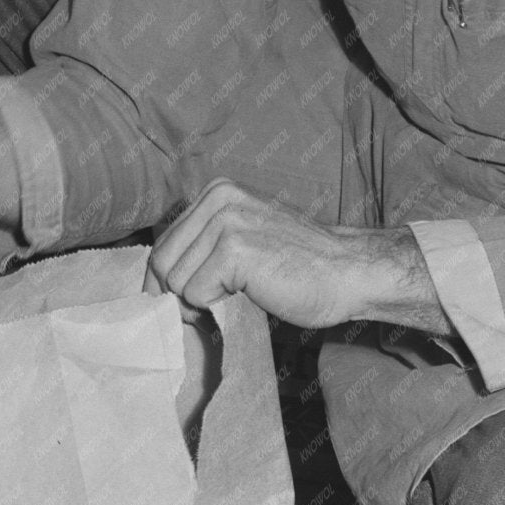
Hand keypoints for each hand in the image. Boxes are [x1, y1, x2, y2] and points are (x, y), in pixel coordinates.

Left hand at [146, 179, 450, 334]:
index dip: (166, 283)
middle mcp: (217, 198)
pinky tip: (242, 303)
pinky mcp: (234, 249)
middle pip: (162, 263)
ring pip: (175, 282)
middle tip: (210, 311)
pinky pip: (194, 294)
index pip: (163, 244)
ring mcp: (226, 221)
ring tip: (230, 305)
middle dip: (177, 297)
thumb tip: (155, 282)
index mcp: (216, 193)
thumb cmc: (299, 268)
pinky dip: (212, 310)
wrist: (349, 274)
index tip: (185, 305)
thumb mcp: (244, 240)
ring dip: (196, 306)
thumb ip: (205, 247)